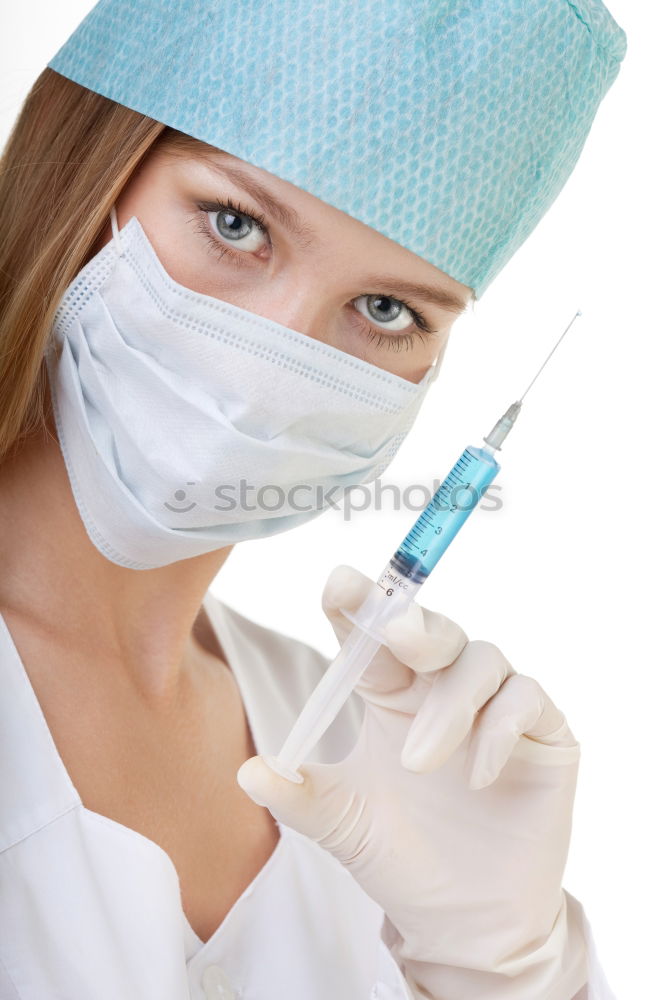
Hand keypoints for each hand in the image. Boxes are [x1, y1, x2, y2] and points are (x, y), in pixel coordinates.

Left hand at [237, 565, 587, 999]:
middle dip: (416, 624)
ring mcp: (495, 707)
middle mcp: (443, 688)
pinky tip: (479, 774)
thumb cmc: (400, 857)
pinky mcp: (542, 735)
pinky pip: (528, 699)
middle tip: (394, 633)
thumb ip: (298, 796)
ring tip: (421, 761)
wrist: (463, 919)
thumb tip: (247, 772)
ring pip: (482, 658)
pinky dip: (502, 726)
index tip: (338, 585)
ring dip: (452, 701)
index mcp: (392, 694)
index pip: (372, 637)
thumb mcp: (341, 823)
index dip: (358, 606)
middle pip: (435, 629)